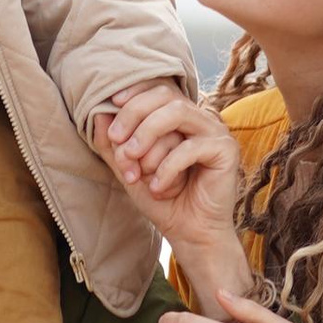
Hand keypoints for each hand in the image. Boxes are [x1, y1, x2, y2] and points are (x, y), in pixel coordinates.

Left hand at [97, 86, 251, 298]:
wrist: (189, 233)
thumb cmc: (162, 199)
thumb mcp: (128, 169)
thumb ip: (112, 144)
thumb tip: (97, 113)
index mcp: (180, 118)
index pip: (159, 88)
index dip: (135, 92)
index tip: (112, 104)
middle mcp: (200, 119)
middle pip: (166, 96)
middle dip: (135, 115)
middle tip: (118, 142)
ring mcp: (215, 132)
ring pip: (177, 113)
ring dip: (149, 137)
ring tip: (136, 165)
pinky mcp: (226, 150)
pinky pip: (191, 147)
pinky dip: (168, 167)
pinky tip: (158, 188)